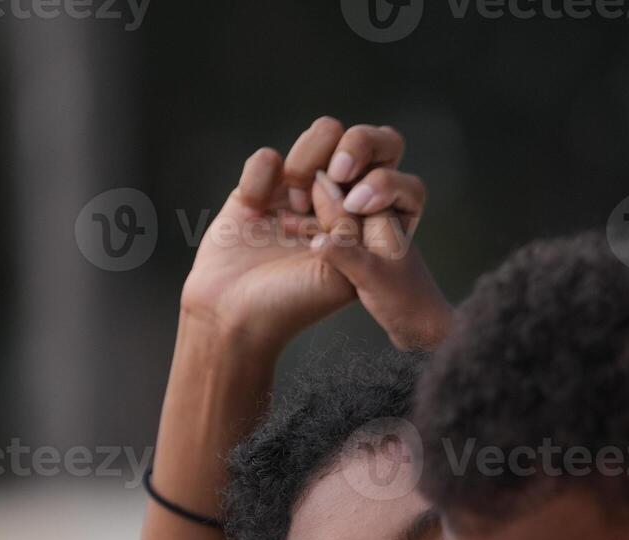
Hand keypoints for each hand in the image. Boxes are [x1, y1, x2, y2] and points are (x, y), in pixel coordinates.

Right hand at [179, 117, 450, 351]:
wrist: (233, 316)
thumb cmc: (295, 304)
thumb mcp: (343, 274)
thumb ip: (350, 228)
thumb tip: (334, 183)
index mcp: (371, 224)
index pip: (394, 178)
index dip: (382, 180)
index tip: (357, 204)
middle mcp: (342, 201)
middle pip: (366, 140)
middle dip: (355, 145)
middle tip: (335, 172)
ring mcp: (302, 190)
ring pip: (322, 134)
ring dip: (308, 162)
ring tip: (292, 208)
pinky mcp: (261, 188)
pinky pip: (268, 157)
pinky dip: (261, 177)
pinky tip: (254, 211)